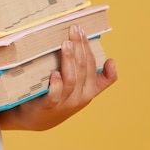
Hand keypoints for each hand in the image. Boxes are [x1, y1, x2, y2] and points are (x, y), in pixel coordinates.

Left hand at [0, 25, 117, 130]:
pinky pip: (55, 95)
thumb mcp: (80, 88)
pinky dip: (56, 85)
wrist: (36, 120)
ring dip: (69, 60)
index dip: (87, 46)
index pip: (91, 64)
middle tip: (73, 29)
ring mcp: (65, 102)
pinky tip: (54, 74)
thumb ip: (97, 78)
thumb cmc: (59, 97)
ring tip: (65, 44)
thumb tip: (112, 61)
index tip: (82, 29)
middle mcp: (80, 96)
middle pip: (82, 68)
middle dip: (79, 47)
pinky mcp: (49, 107)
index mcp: (89, 90)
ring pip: (71, 79)